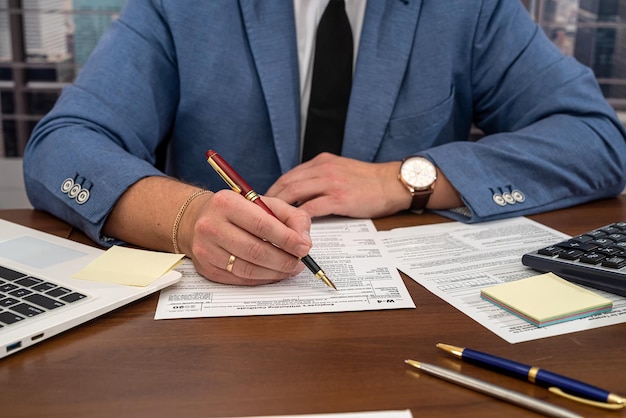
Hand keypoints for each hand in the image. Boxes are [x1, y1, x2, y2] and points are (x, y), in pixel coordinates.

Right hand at [182, 190, 310, 285]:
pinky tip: (273, 273)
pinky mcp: (206, 269)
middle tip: (299, 262)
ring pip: (248, 269)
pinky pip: (240, 279)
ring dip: (275, 272)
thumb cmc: (237, 211)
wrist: (198, 220)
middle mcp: (211, 226)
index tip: (304, 248)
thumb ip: (291, 217)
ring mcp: (206, 250)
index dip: (287, 239)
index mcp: (227, 203)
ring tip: (289, 269)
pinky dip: (261, 279)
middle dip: (284, 260)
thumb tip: (305, 242)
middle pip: (255, 251)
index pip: (262, 225)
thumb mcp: (265, 204)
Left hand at [266, 153, 410, 218]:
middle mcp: (323, 169)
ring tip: (272, 223)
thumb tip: (300, 193)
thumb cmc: (368, 181)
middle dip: (271, 200)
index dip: (274, 189)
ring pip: (294, 194)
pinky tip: (293, 228)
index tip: (265, 202)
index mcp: (321, 162)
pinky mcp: (339, 199)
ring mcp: (331, 183)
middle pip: (287, 183)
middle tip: (261, 215)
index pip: (289, 175)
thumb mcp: (340, 170)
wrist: (392, 183)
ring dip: (281, 209)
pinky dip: (299, 219)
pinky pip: (311, 209)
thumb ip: (320, 178)